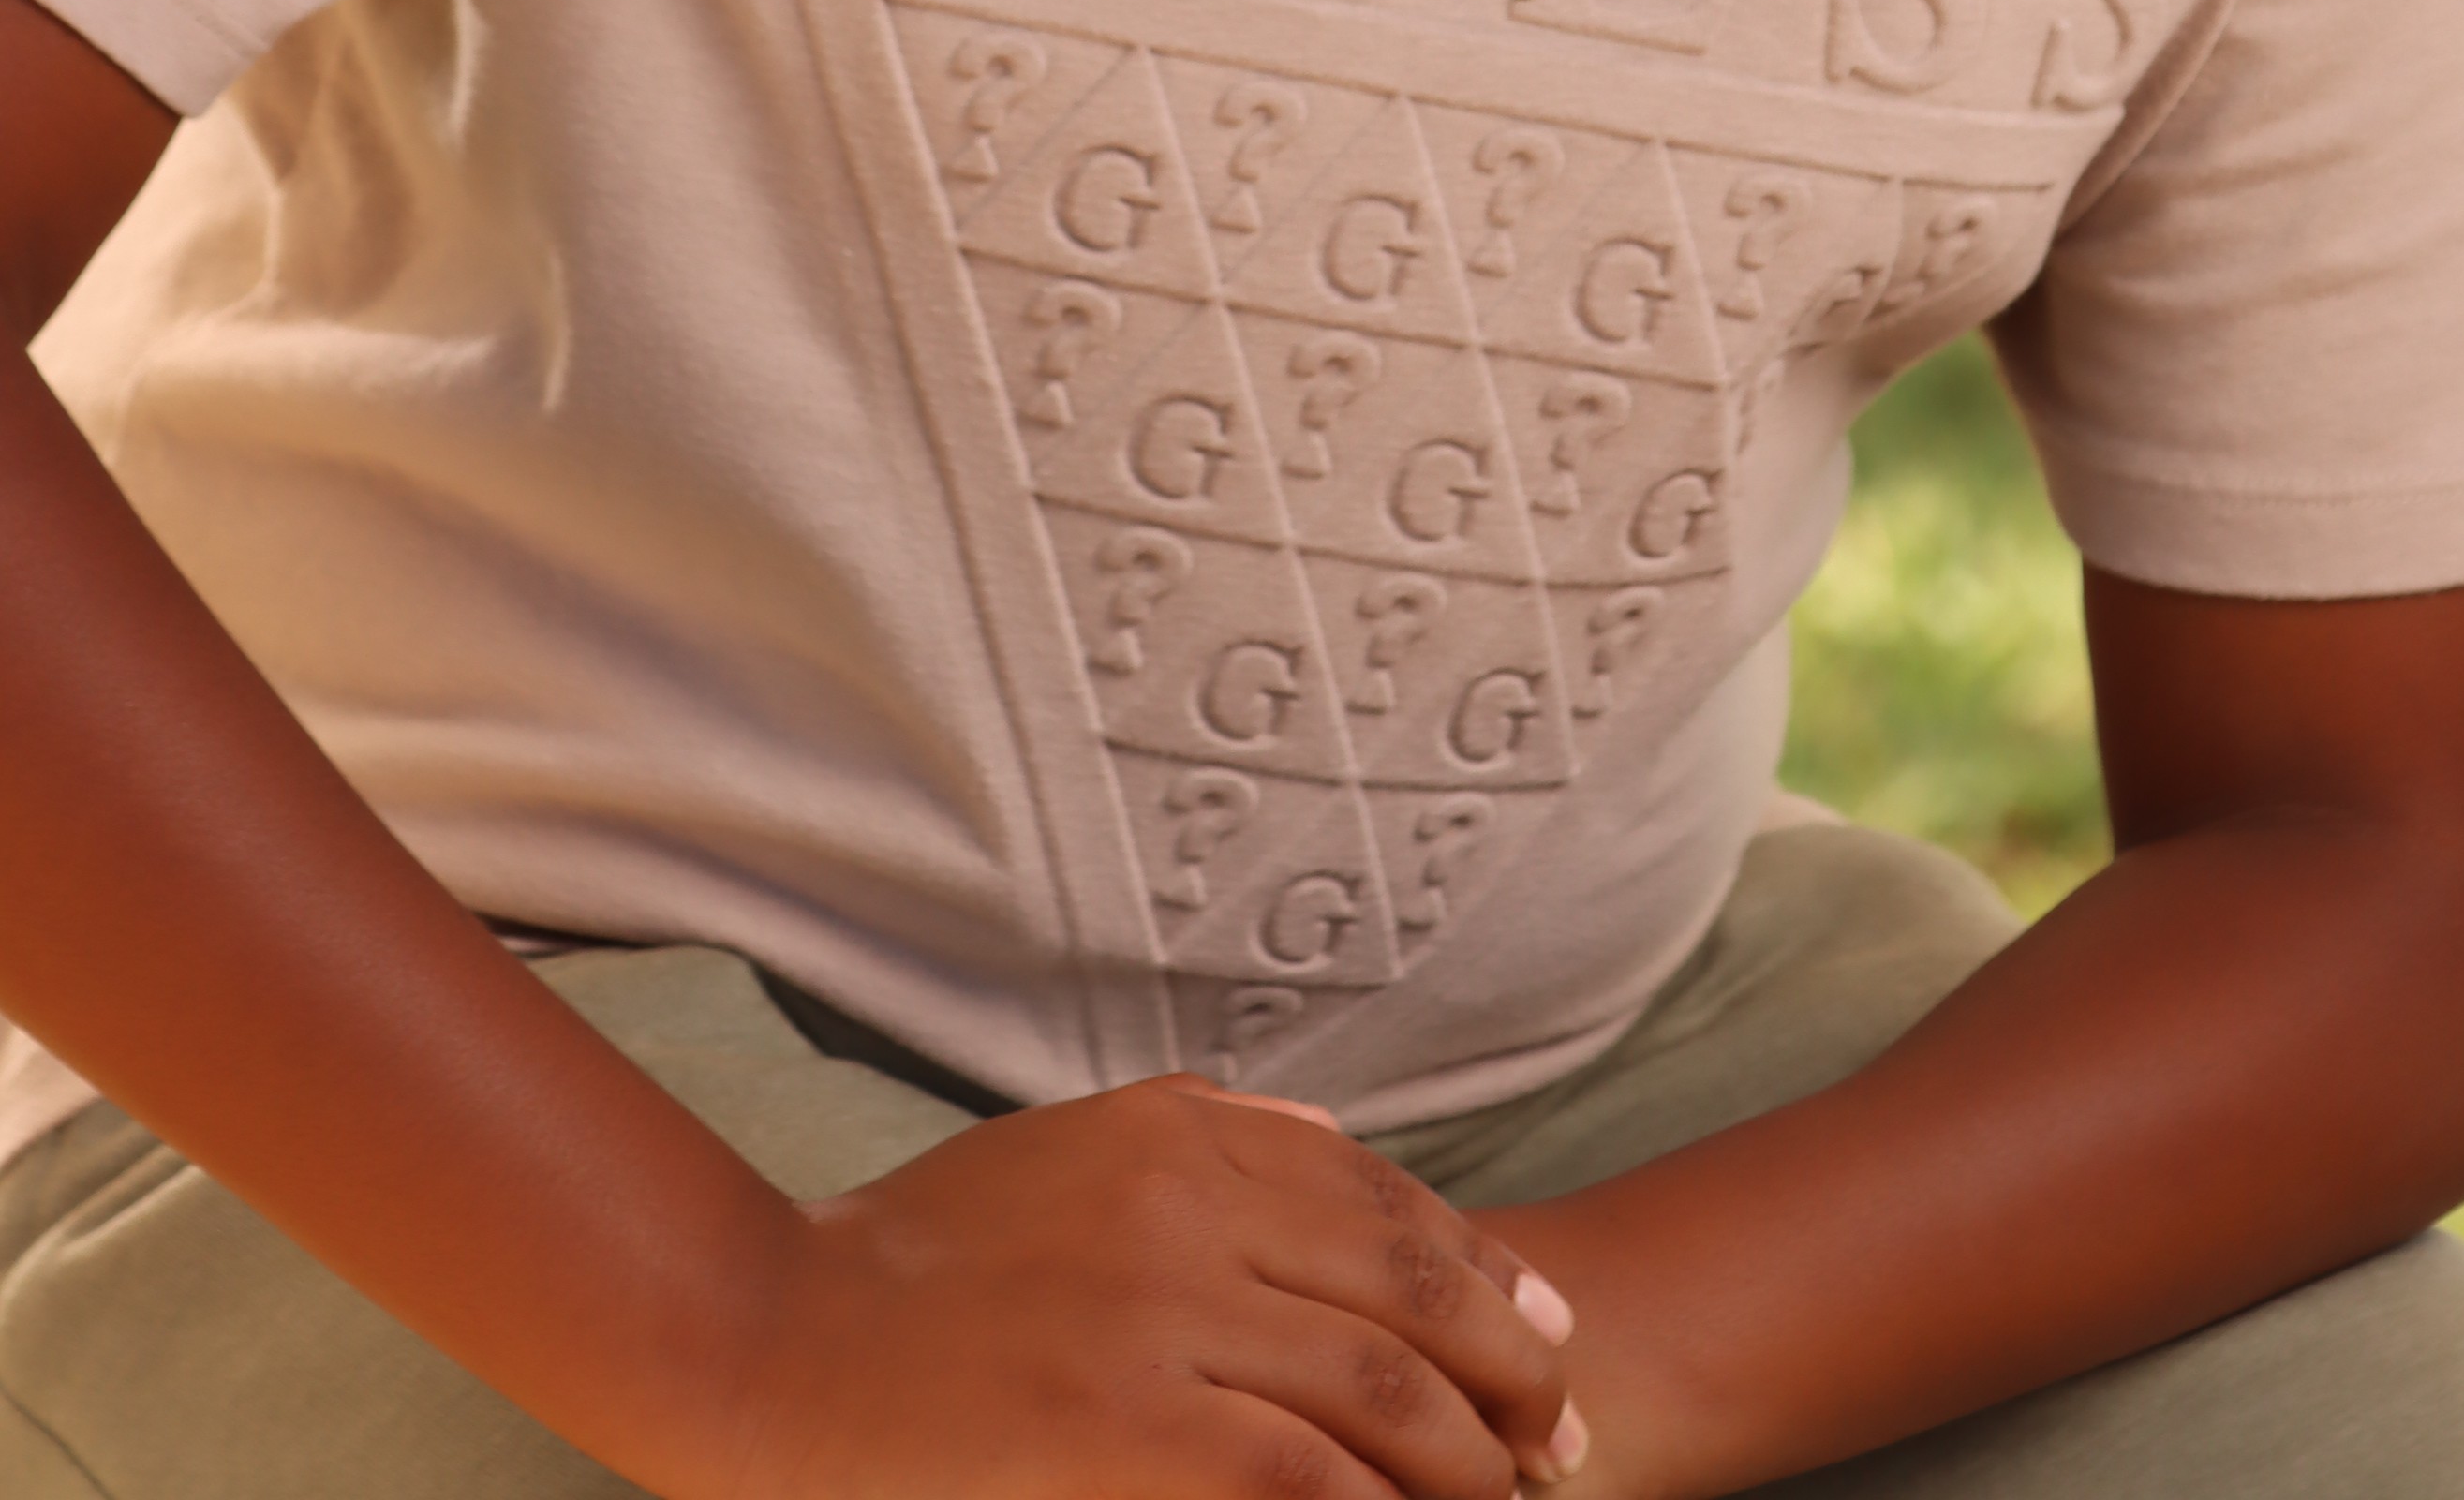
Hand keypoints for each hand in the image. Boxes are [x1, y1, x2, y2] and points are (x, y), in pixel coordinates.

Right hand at [721, 1073, 1587, 1499]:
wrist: (769, 1339)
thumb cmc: (913, 1263)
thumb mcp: (1065, 1151)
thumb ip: (1203, 1132)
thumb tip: (1334, 1143)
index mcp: (1177, 1131)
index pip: (1381, 1202)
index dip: (1484, 1279)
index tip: (1549, 1342)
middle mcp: (1184, 1203)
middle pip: (1401, 1289)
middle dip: (1505, 1373)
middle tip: (1561, 1443)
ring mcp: (1157, 1313)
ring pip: (1373, 1390)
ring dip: (1462, 1461)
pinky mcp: (1125, 1424)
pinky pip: (1298, 1472)